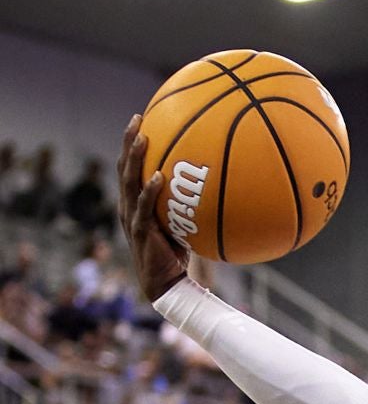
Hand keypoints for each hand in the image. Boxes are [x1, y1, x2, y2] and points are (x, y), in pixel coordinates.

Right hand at [116, 115, 188, 302]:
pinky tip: (157, 176)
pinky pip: (144, 208)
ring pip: (129, 182)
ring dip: (135, 158)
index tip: (139, 120)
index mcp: (133, 203)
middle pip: (124, 167)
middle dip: (129, 141)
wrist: (167, 286)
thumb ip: (184, 206)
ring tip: (143, 137)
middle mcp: (128, 207)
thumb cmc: (175, 256)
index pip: (128, 168)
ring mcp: (132, 219)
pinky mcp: (142, 233)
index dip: (130, 144)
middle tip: (137, 118)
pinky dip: (149, 191)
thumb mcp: (179, 225)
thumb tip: (208, 188)